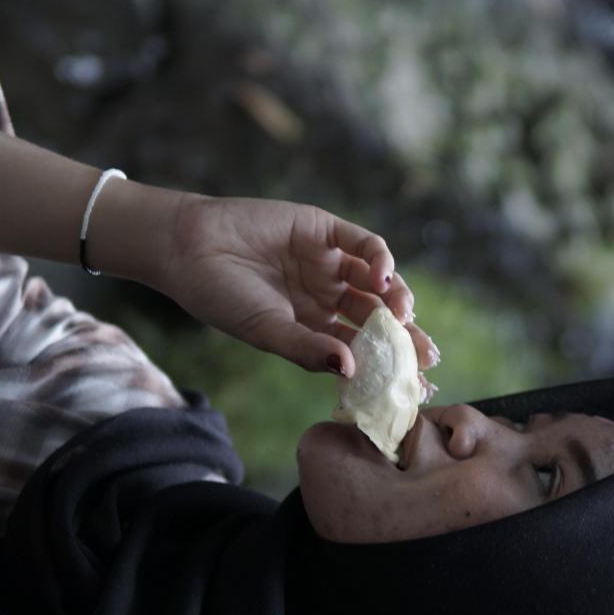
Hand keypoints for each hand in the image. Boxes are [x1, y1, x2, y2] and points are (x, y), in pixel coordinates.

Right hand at [152, 193, 439, 379]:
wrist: (188, 248)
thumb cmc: (220, 297)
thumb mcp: (266, 331)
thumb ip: (307, 349)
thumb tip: (348, 370)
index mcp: (314, 326)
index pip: (362, 348)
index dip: (389, 364)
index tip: (416, 385)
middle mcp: (326, 295)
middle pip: (378, 317)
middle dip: (405, 335)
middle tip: (425, 355)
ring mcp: (327, 262)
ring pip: (377, 282)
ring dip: (396, 298)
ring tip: (402, 314)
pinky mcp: (323, 229)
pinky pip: (362, 244)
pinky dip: (379, 258)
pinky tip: (383, 277)